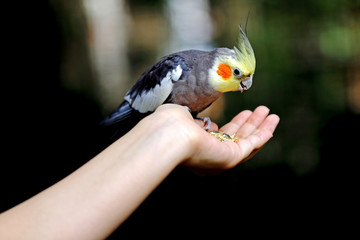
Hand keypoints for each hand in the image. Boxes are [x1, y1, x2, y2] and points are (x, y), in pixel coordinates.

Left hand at [152, 104, 279, 169]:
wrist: (169, 134)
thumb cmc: (169, 123)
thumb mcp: (182, 116)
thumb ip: (195, 121)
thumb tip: (206, 124)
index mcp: (199, 146)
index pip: (222, 136)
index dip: (235, 125)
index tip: (244, 114)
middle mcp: (211, 155)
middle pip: (237, 139)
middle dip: (250, 124)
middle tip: (262, 111)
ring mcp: (221, 158)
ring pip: (246, 142)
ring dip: (260, 127)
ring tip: (270, 114)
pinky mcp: (230, 158)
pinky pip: (251, 146)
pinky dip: (263, 134)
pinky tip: (272, 123)